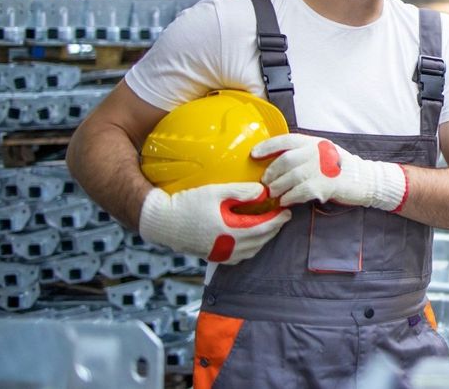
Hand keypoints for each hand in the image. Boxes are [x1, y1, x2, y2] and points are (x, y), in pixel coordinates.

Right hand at [138, 183, 290, 263]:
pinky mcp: (212, 256)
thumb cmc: (187, 204)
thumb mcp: (215, 192)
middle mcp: (227, 247)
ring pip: (250, 251)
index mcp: (230, 231)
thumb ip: (241, 192)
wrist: (161, 221)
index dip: (277, 219)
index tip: (287, 211)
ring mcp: (219, 254)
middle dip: (273, 229)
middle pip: (259, 241)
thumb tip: (263, 192)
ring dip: (263, 239)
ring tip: (269, 226)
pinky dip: (249, 248)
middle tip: (282, 217)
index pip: (263, 227)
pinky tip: (250, 238)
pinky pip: (238, 257)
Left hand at [252, 134, 408, 211]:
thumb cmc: (340, 167)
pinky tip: (286, 201)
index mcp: (314, 142)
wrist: (364, 179)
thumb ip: (304, 153)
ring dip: (278, 188)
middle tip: (266, 183)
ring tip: (274, 194)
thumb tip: (277, 162)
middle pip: (284, 161)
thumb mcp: (323, 152)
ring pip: (289, 178)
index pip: (285, 140)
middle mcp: (316, 152)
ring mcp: (321, 168)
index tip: (254, 154)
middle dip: (271, 173)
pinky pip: (299, 192)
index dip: (267, 146)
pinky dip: (289, 198)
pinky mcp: (324, 185)